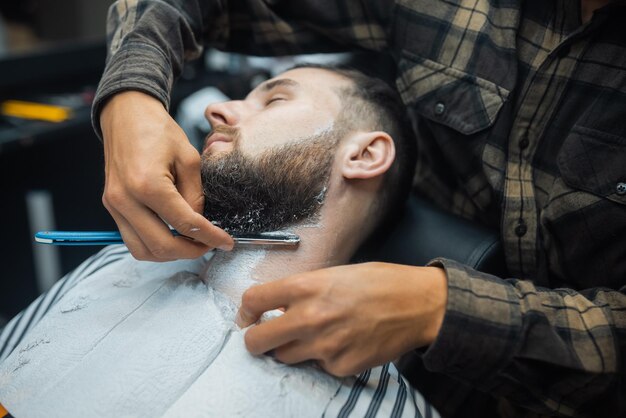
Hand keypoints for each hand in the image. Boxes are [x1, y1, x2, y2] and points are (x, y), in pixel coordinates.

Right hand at [100, 91, 232, 260]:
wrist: (126, 115)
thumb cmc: (158, 130)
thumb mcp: (189, 159)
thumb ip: (196, 195)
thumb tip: (201, 224)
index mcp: (148, 184)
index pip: (184, 224)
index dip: (210, 237)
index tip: (226, 242)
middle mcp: (126, 199)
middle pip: (162, 246)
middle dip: (192, 251)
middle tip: (210, 244)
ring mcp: (115, 205)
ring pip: (143, 251)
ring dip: (171, 254)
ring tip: (192, 242)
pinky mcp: (111, 206)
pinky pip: (132, 240)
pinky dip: (154, 245)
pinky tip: (172, 235)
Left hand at [236, 262, 446, 376]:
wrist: (418, 305)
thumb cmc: (379, 282)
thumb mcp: (335, 273)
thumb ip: (303, 291)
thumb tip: (279, 308)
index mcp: (306, 287)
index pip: (253, 301)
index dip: (245, 311)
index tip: (249, 316)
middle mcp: (310, 318)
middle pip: (256, 341)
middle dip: (255, 340)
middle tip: (265, 336)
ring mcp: (324, 346)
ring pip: (284, 357)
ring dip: (291, 349)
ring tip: (315, 335)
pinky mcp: (340, 367)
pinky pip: (317, 366)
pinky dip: (324, 358)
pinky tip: (344, 343)